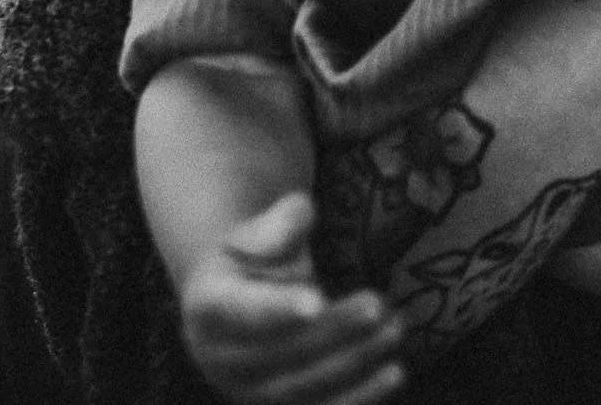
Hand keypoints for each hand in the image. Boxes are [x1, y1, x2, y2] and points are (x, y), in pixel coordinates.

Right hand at [178, 192, 404, 404]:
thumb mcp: (256, 231)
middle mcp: (217, 359)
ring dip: (353, 364)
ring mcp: (244, 392)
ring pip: (300, 389)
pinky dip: (356, 399)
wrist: (236, 302)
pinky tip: (394, 373)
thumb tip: (300, 214)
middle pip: (278, 353)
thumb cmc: (253, 260)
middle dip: (333, 331)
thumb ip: (279, 222)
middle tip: (378, 305)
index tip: (317, 300)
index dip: (278, 309)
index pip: (242, 311)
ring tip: (394, 329)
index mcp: (207, 307)